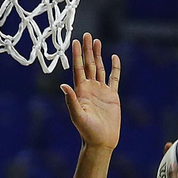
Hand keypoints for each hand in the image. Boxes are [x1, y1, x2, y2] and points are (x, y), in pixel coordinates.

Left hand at [61, 34, 120, 151]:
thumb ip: (71, 101)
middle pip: (89, 64)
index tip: (75, 42)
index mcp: (81, 91)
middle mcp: (90, 88)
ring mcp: (101, 91)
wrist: (101, 141)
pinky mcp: (112, 96)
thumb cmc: (87, 131)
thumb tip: (63, 85)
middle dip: (87, 50)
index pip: (78, 69)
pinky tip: (114, 57)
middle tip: (87, 35)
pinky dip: (114, 67)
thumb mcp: (78, 116)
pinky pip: (114, 78)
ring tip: (97, 41)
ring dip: (98, 55)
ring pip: (100, 68)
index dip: (77, 55)